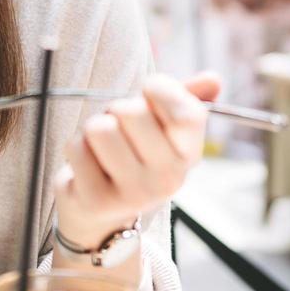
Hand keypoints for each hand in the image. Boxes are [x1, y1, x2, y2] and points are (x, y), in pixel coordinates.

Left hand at [53, 72, 217, 249]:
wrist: (102, 211)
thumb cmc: (133, 154)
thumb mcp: (161, 128)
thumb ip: (185, 99)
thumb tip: (213, 79)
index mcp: (188, 155)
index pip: (187, 114)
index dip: (162, 89)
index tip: (149, 89)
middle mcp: (167, 178)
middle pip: (131, 112)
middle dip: (116, 109)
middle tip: (118, 127)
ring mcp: (133, 193)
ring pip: (100, 128)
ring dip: (93, 129)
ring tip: (102, 146)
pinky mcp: (97, 201)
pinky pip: (77, 148)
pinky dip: (76, 148)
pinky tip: (88, 164)